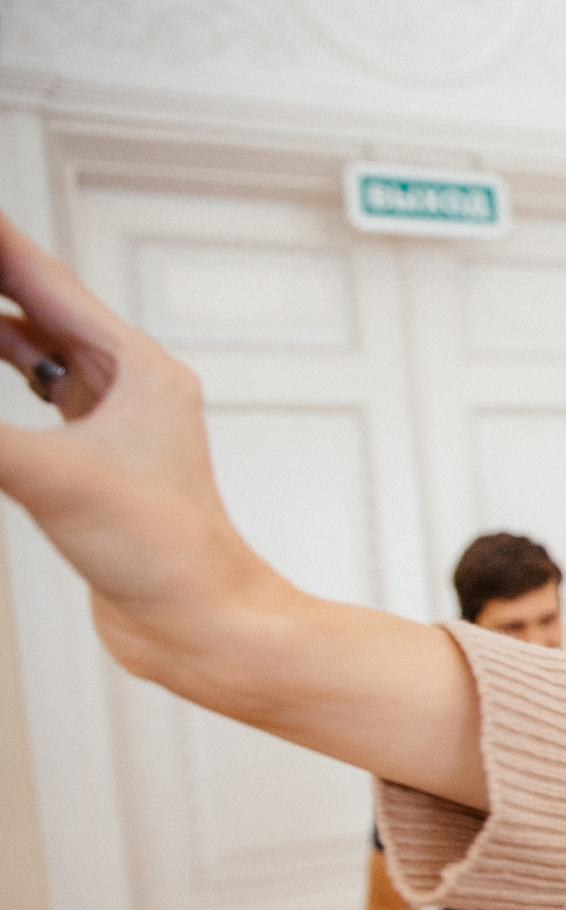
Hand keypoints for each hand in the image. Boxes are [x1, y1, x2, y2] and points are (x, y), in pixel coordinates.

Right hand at [0, 211, 488, 806]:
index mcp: (139, 372)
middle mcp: (134, 391)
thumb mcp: (48, 476)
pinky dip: (7, 380)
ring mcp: (118, 429)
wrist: (202, 626)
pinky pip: (42, 403)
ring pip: (42, 356)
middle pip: (42, 310)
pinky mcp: (98, 469)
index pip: (46, 283)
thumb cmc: (168, 555)